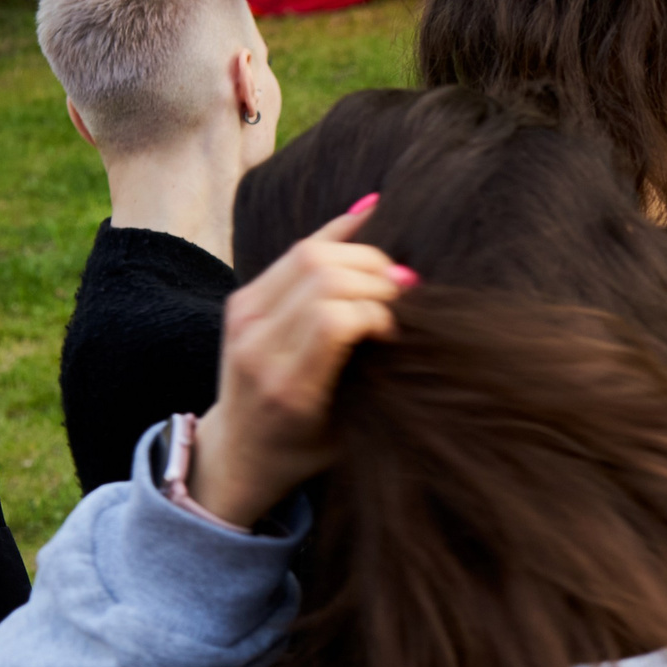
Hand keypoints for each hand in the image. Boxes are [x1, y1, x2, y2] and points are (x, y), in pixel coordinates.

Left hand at [188, 200, 412, 527]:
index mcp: (288, 386)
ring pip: (309, 253)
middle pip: (324, 276)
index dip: (380, 312)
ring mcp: (243, 317)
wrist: (239, 451)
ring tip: (389, 276)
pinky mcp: (242, 299)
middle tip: (406, 295)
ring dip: (361, 256)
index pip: (335, 319)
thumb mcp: (353, 430)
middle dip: (378, 277)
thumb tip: (426, 325)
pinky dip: (337, 234)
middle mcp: (258, 346)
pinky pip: (295, 250)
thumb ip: (381, 379)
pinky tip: (370, 214)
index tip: (399, 330)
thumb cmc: (308, 448)